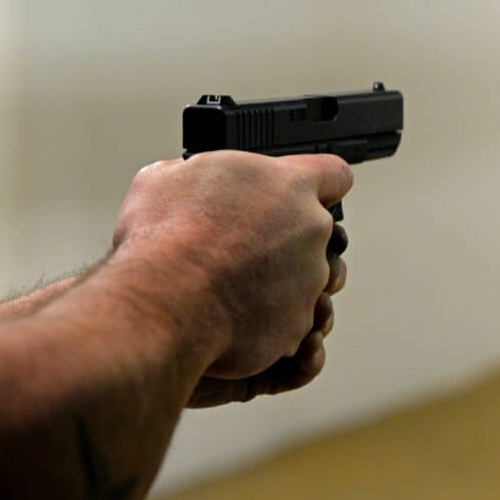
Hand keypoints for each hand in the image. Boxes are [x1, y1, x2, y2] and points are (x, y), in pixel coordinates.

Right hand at [112, 151, 352, 379]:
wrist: (166, 302)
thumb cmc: (166, 237)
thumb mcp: (166, 178)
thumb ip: (197, 174)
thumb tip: (187, 180)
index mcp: (289, 185)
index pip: (334, 174)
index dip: (320, 184)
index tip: (303, 194)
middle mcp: (310, 231)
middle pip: (316, 233)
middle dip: (287, 239)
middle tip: (245, 246)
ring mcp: (308, 282)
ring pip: (305, 281)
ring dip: (277, 283)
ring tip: (233, 287)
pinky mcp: (296, 325)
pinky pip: (287, 321)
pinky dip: (264, 321)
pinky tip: (229, 316)